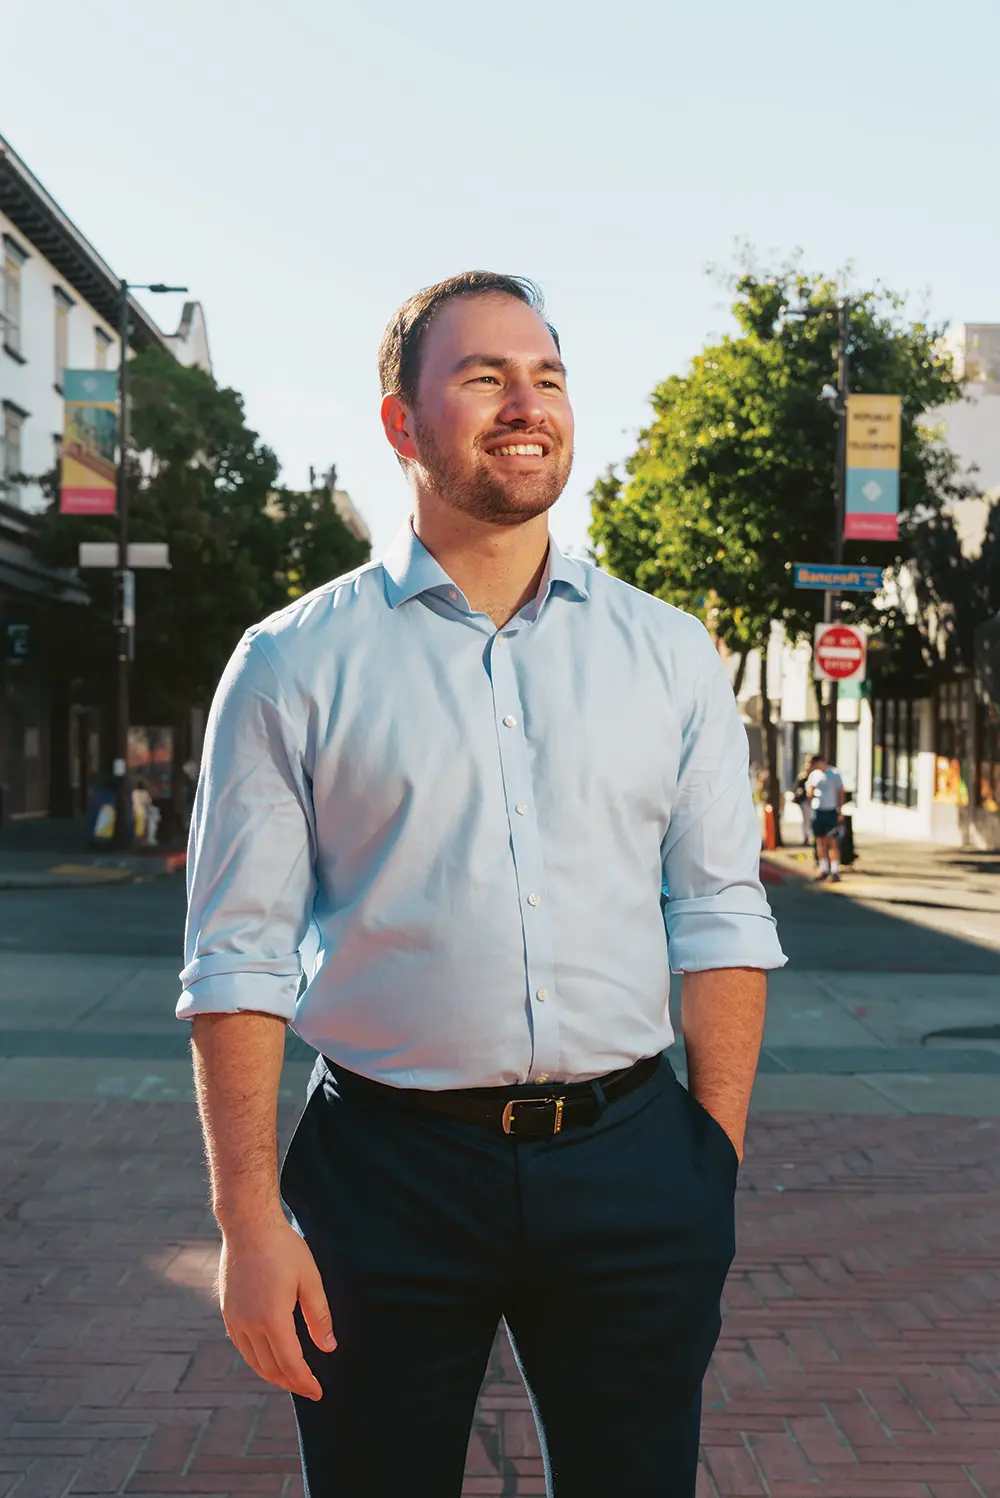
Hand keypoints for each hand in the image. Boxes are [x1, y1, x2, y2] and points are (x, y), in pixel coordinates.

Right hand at [218, 1216, 334, 1400]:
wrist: (248, 1226)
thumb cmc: (284, 1248)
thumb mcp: (310, 1279)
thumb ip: (319, 1316)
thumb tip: (328, 1348)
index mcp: (272, 1318)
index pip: (290, 1364)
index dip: (305, 1382)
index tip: (318, 1392)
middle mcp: (249, 1324)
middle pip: (271, 1368)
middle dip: (291, 1382)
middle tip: (309, 1388)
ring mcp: (235, 1319)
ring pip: (254, 1361)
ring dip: (273, 1374)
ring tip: (292, 1379)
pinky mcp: (228, 1312)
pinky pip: (243, 1347)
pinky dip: (258, 1359)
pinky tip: (270, 1358)